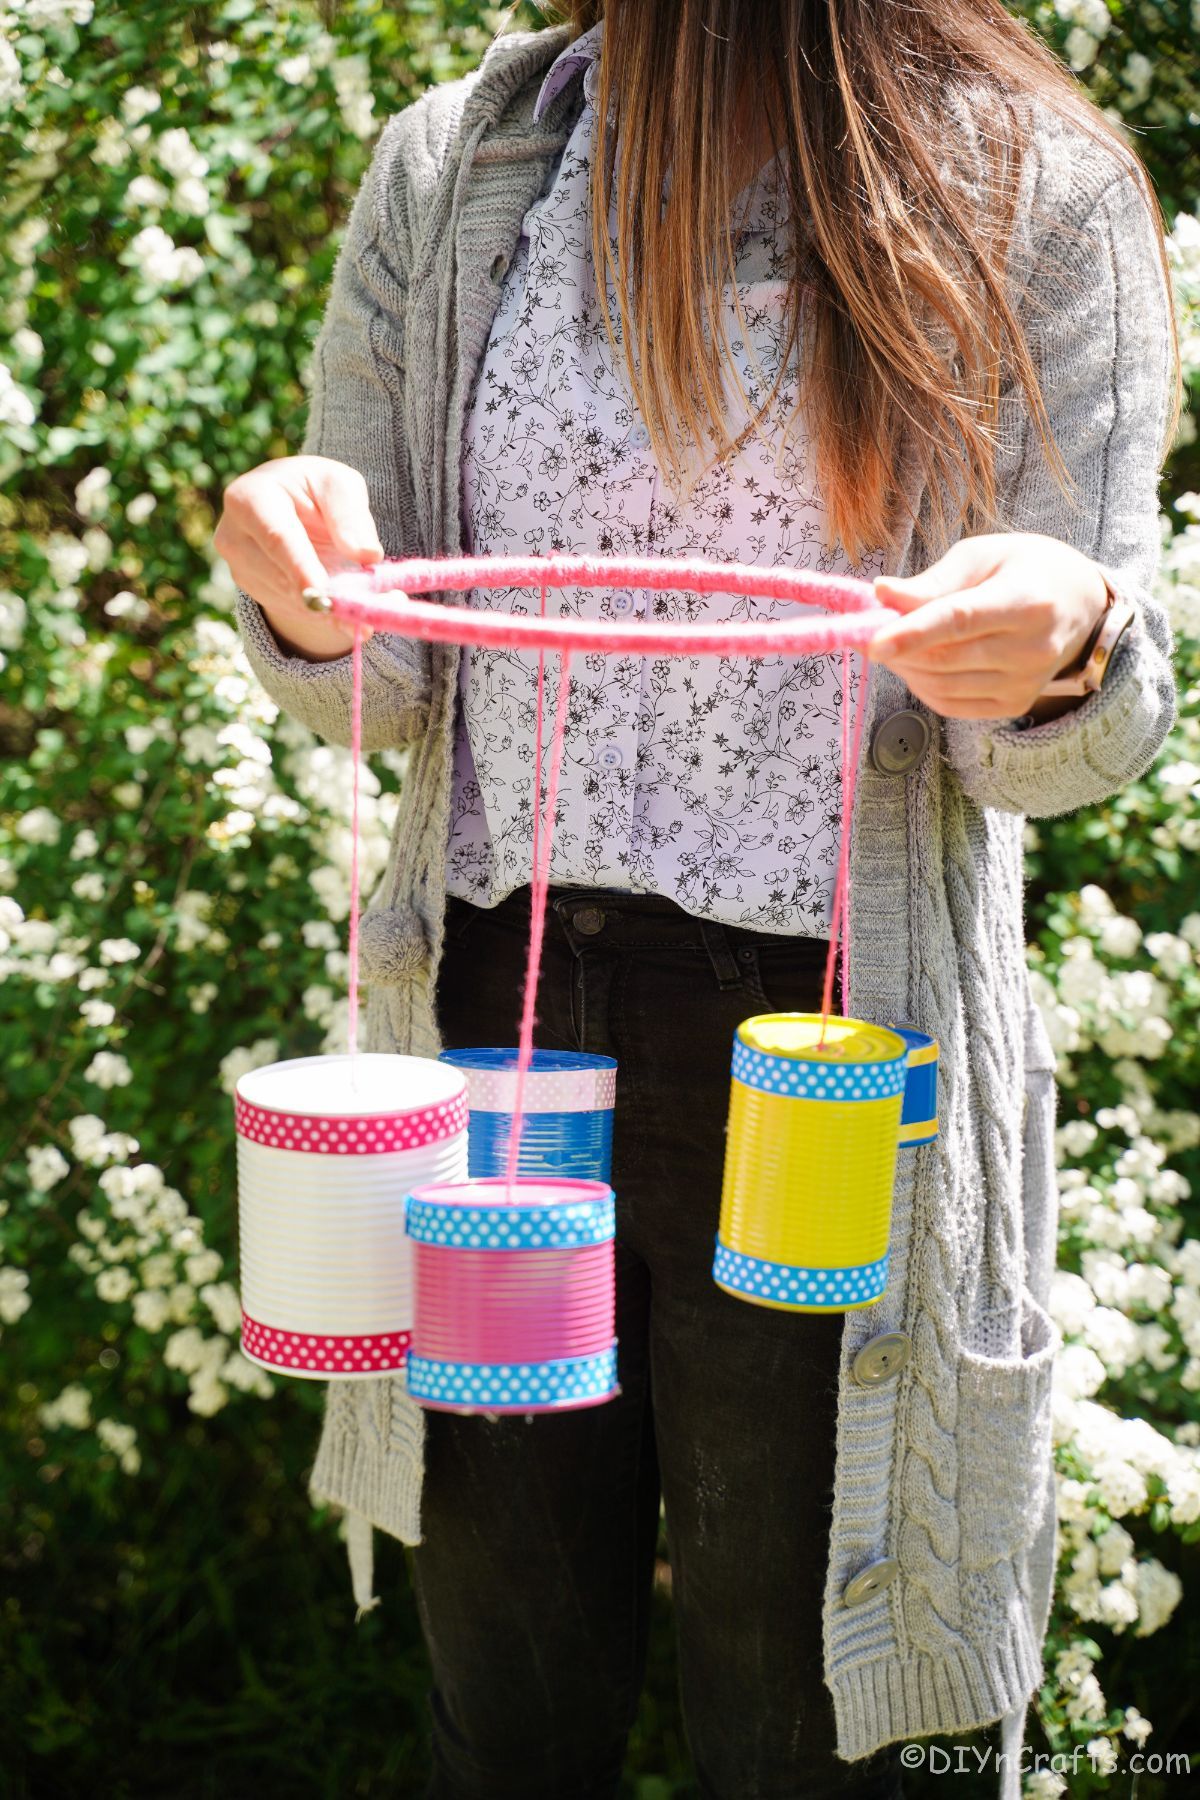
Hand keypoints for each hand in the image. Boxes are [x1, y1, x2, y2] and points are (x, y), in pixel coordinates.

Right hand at [214, 455, 383, 660]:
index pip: (277, 538)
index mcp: (250, 497)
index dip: (300, 568)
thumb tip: (367, 555)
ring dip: (323, 607)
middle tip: (361, 613)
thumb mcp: (339, 486)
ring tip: (359, 607)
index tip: (321, 594)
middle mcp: (233, 534)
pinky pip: (288, 608)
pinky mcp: (249, 587)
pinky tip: (338, 602)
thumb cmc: (315, 489)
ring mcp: (237, 565)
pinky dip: (318, 612)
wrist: (290, 502)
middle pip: (278, 575)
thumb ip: (352, 516)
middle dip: (319, 596)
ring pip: (285, 598)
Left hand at [866, 533, 1110, 719]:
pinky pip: (952, 704)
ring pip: (943, 685)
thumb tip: (882, 593)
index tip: (872, 641)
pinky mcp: (1016, 704)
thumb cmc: (1025, 569)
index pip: (960, 620)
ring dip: (904, 667)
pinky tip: (918, 663)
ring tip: (893, 643)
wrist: (1081, 606)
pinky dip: (922, 686)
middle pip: (945, 658)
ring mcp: (1026, 682)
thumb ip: (934, 580)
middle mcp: (1033, 647)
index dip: (913, 632)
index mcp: (1027, 600)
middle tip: (868, 632)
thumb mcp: (984, 555)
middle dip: (897, 650)